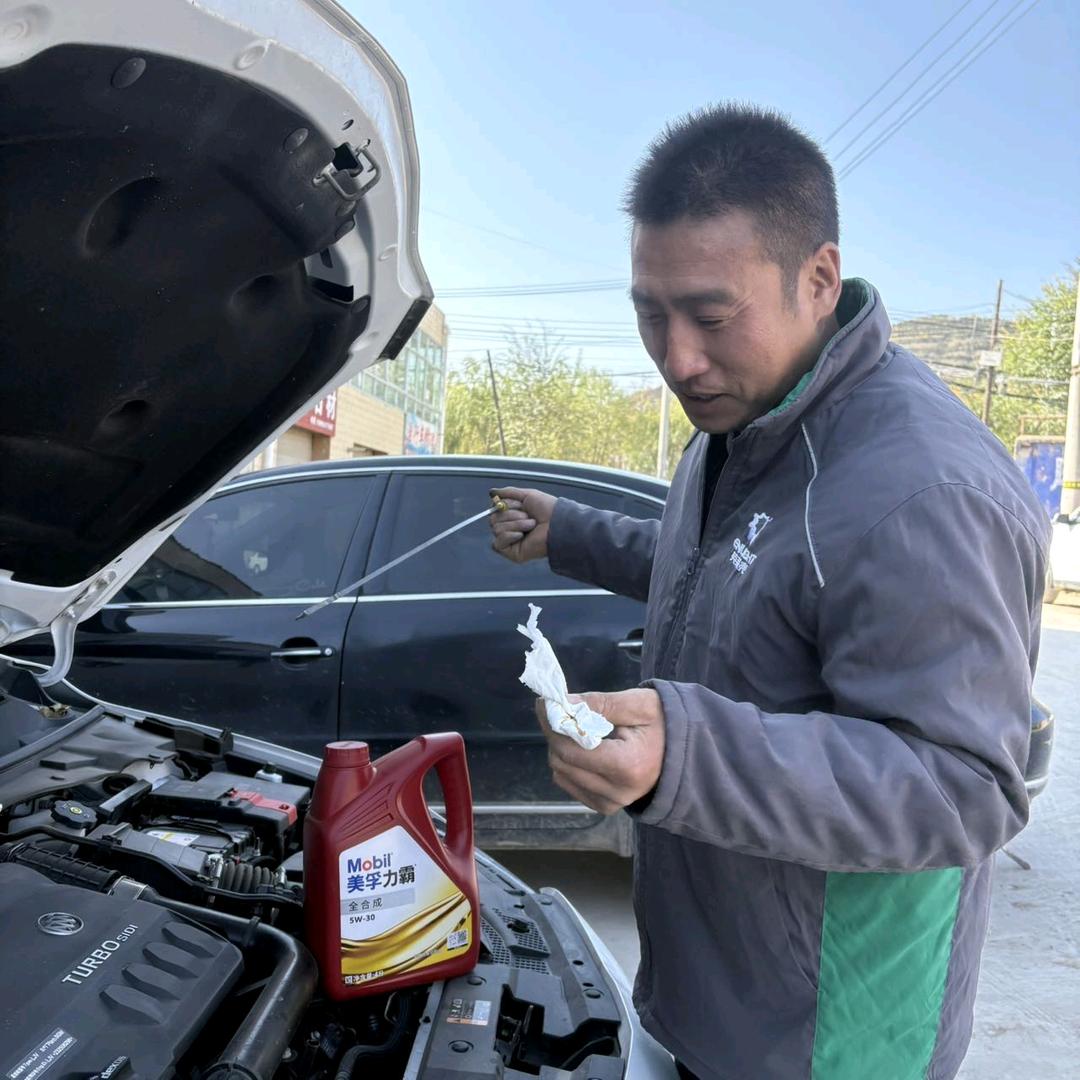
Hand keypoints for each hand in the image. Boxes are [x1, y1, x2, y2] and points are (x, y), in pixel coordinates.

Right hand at [489, 486, 555, 563]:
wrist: (558, 524)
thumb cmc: (547, 509)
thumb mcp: (527, 495)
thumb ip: (508, 492)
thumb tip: (492, 492)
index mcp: (512, 515)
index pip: (494, 510)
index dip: (502, 505)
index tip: (518, 504)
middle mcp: (509, 528)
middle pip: (493, 520)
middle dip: (510, 515)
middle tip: (527, 516)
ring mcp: (510, 541)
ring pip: (496, 529)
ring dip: (515, 524)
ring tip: (531, 525)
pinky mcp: (511, 552)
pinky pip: (497, 543)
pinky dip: (509, 536)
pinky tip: (522, 535)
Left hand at [537, 689, 664, 814]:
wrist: (686, 752)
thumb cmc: (665, 724)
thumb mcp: (638, 705)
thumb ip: (600, 704)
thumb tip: (563, 703)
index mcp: (627, 766)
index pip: (571, 750)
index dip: (553, 724)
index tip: (545, 702)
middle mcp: (617, 792)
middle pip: (562, 762)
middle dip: (554, 733)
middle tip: (557, 710)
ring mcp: (610, 803)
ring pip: (561, 774)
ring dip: (559, 747)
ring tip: (573, 727)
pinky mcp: (605, 806)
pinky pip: (570, 784)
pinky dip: (568, 763)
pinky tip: (582, 747)